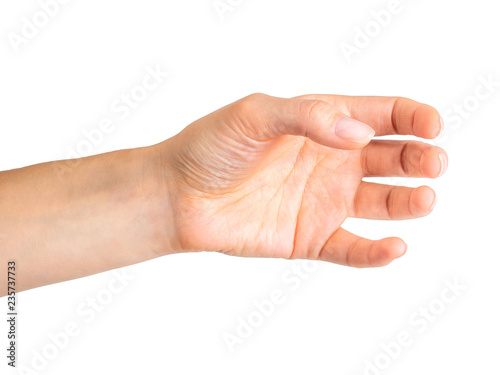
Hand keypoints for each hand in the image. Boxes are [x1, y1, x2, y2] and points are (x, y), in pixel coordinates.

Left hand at [159, 93, 446, 267]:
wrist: (179, 195)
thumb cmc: (212, 147)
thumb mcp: (254, 114)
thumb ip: (307, 116)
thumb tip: (358, 133)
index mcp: (323, 124)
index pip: (381, 116)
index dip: (412, 118)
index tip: (432, 126)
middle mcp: (331, 162)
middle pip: (392, 159)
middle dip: (420, 159)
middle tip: (434, 163)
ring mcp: (323, 202)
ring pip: (382, 203)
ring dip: (409, 202)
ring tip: (424, 199)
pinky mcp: (310, 238)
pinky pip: (352, 248)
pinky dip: (376, 252)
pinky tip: (394, 247)